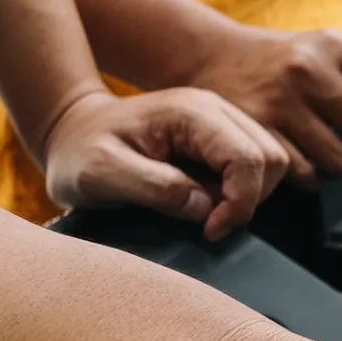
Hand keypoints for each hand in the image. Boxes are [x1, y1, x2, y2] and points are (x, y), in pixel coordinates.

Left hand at [41, 88, 291, 239]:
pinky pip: (253, 169)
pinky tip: (203, 199)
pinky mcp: (218, 140)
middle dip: (247, 198)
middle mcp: (215, 110)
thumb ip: (153, 187)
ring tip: (201, 208)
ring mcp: (220, 123)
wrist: (70, 132)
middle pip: (270, 159)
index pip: (250, 158)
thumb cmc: (79, 152)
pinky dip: (237, 193)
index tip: (207, 229)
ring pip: (269, 164)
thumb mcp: (100, 173)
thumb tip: (205, 207)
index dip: (240, 201)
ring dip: (244, 196)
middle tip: (204, 220)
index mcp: (191, 112)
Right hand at [191, 25, 341, 185]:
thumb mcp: (325, 51)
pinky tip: (304, 160)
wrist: (210, 55)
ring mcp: (281, 100)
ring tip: (328, 153)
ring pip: (341, 163)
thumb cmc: (280, 61)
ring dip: (341, 168)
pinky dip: (311, 177)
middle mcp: (309, 69)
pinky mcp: (257, 129)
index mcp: (335, 47)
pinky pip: (305, 174)